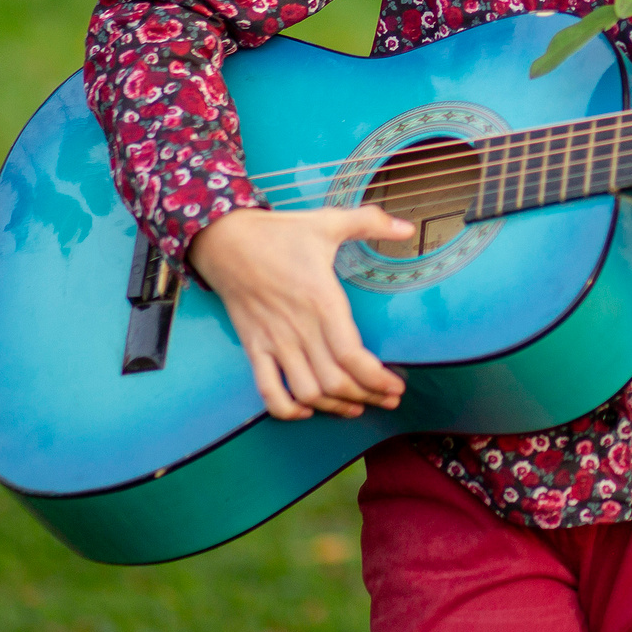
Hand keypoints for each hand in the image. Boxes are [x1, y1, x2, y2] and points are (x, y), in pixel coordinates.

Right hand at [186, 205, 413, 420]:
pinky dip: (286, 409)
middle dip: (367, 396)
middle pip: (335, 381)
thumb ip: (370, 222)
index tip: (396, 386)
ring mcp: (274, 341)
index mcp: (321, 300)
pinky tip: (305, 410)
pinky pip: (267, 390)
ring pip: (306, 392)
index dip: (376, 378)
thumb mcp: (328, 221)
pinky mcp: (253, 347)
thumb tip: (407, 228)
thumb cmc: (280, 232)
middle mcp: (299, 328)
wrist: (224, 240)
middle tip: (388, 400)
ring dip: (333, 406)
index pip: (352, 355)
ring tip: (357, 406)